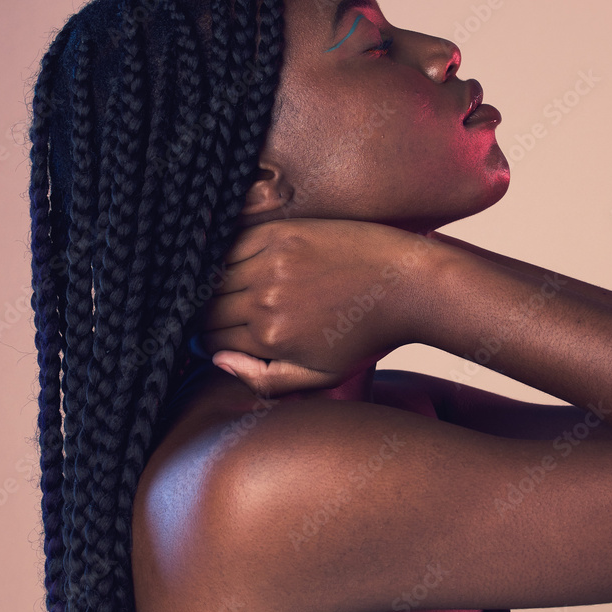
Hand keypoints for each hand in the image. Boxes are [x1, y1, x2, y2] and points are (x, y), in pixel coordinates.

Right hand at [197, 218, 437, 395]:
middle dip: (205, 315)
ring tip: (225, 288)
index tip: (218, 335)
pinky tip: (235, 260)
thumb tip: (216, 360)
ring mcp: (272, 261)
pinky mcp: (282, 232)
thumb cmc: (365, 337)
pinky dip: (224, 252)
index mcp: (271, 338)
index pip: (211, 340)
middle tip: (218, 313)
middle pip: (205, 308)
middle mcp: (264, 299)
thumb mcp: (321, 377)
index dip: (209, 341)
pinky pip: (232, 241)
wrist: (406, 287)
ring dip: (211, 284)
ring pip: (212, 275)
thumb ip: (263, 379)